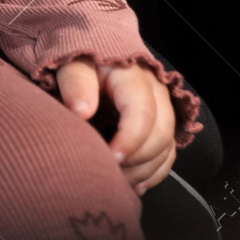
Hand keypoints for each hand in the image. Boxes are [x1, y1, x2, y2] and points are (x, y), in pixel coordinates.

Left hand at [57, 56, 176, 195]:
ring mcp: (161, 108)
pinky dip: (155, 171)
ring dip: (146, 169)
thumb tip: (81, 110)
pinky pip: (167, 152)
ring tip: (120, 182)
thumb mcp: (71, 64)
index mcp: (133, 76)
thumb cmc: (78, 60)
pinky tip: (137, 185)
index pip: (142, 113)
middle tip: (111, 173)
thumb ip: (75, 83)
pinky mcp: (159, 123)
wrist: (88, 54)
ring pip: (166, 146)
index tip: (111, 158)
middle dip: (138, 159)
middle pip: (160, 132)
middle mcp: (155, 92)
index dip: (130, 140)